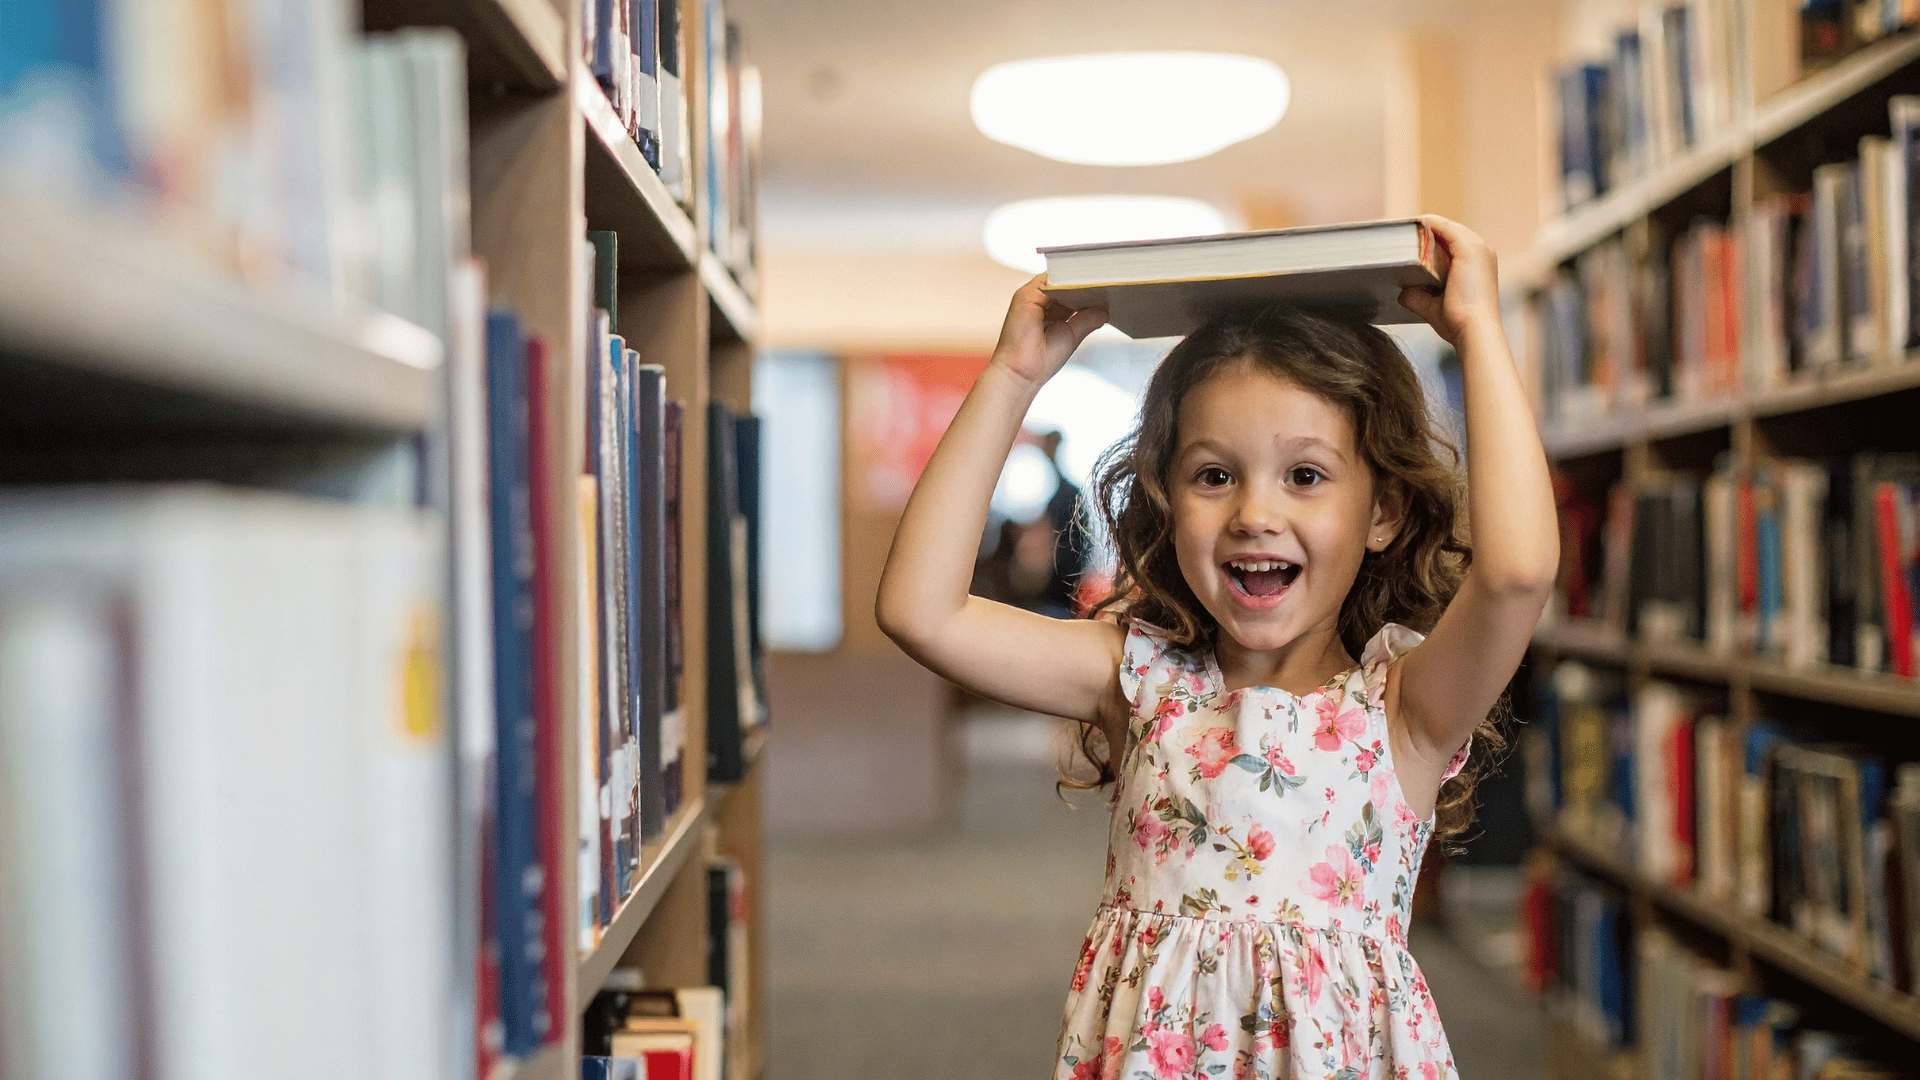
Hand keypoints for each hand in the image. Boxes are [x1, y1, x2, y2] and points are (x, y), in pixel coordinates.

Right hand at [989, 275, 1107, 388]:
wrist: (1022, 374)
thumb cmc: (1040, 361)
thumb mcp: (1072, 336)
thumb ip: (1085, 320)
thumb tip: (1104, 311)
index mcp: (1046, 311)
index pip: (1066, 291)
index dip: (1084, 290)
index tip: (1105, 291)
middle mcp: (1037, 301)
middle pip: (1062, 283)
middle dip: (1082, 284)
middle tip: (1107, 284)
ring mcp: (1030, 297)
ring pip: (1056, 279)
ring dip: (1075, 281)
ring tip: (1099, 284)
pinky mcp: (1026, 296)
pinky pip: (1049, 281)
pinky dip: (1066, 283)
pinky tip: (1083, 288)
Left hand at [1397, 215, 1500, 349]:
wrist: (1474, 331)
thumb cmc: (1458, 324)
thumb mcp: (1434, 307)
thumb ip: (1418, 296)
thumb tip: (1402, 291)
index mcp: (1478, 265)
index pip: (1453, 244)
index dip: (1431, 241)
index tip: (1409, 242)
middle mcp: (1482, 252)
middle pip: (1450, 233)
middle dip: (1426, 232)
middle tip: (1401, 232)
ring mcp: (1478, 248)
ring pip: (1448, 228)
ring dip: (1426, 225)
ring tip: (1404, 227)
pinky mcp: (1469, 249)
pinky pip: (1445, 228)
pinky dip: (1429, 224)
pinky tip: (1413, 225)